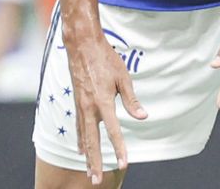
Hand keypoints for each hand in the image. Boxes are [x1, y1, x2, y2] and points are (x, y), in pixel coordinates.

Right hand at [65, 30, 147, 182]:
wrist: (82, 45)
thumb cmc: (105, 58)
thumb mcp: (123, 77)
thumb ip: (132, 99)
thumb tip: (143, 117)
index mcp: (103, 101)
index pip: (113, 131)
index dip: (119, 148)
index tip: (124, 163)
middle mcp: (89, 107)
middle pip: (92, 141)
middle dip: (95, 162)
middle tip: (97, 180)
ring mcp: (80, 106)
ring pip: (83, 137)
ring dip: (87, 156)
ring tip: (90, 172)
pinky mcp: (76, 102)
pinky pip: (78, 126)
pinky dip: (80, 140)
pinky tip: (81, 151)